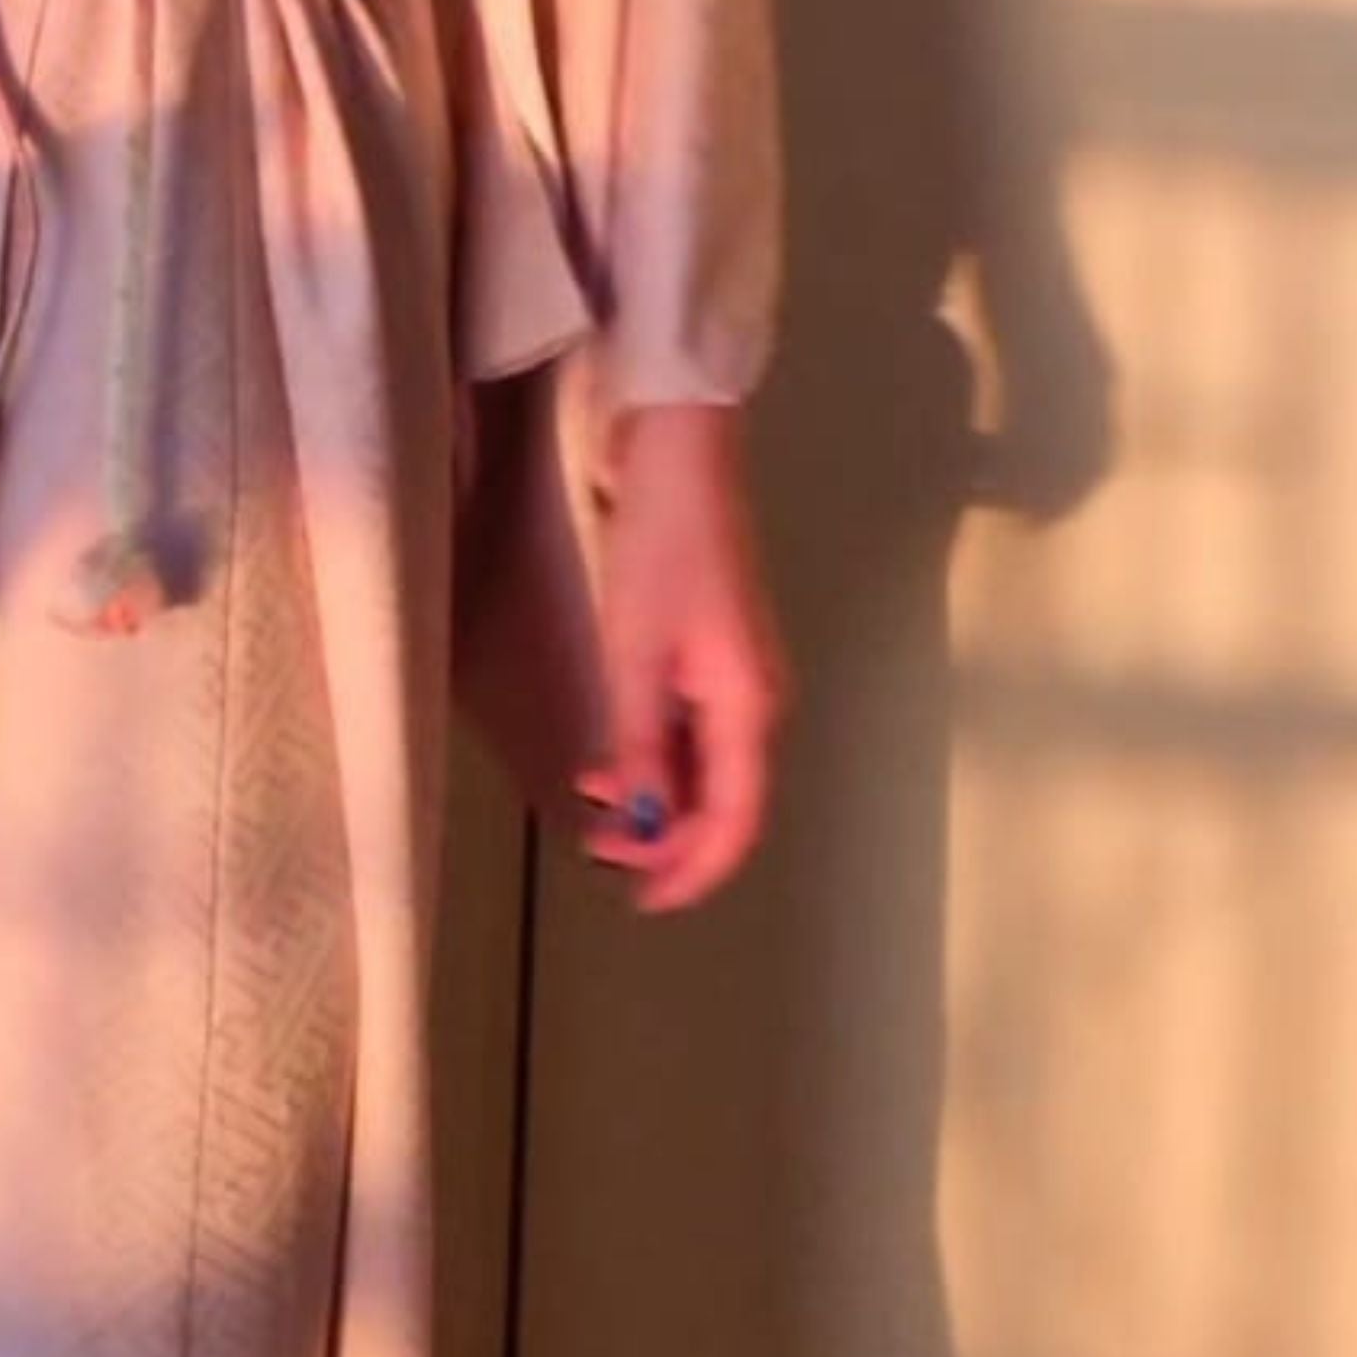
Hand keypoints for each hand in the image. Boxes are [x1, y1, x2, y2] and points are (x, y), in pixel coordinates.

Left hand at [578, 401, 785, 914]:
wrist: (681, 455)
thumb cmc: (660, 546)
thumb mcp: (636, 650)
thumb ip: (641, 743)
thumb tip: (646, 827)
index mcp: (750, 708)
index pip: (736, 824)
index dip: (692, 873)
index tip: (639, 902)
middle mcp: (759, 705)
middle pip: (728, 807)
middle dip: (669, 846)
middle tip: (599, 857)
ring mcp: (742, 680)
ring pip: (711, 775)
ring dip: (660, 807)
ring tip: (597, 817)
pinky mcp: (719, 657)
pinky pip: (698, 739)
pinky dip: (660, 765)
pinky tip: (614, 766)